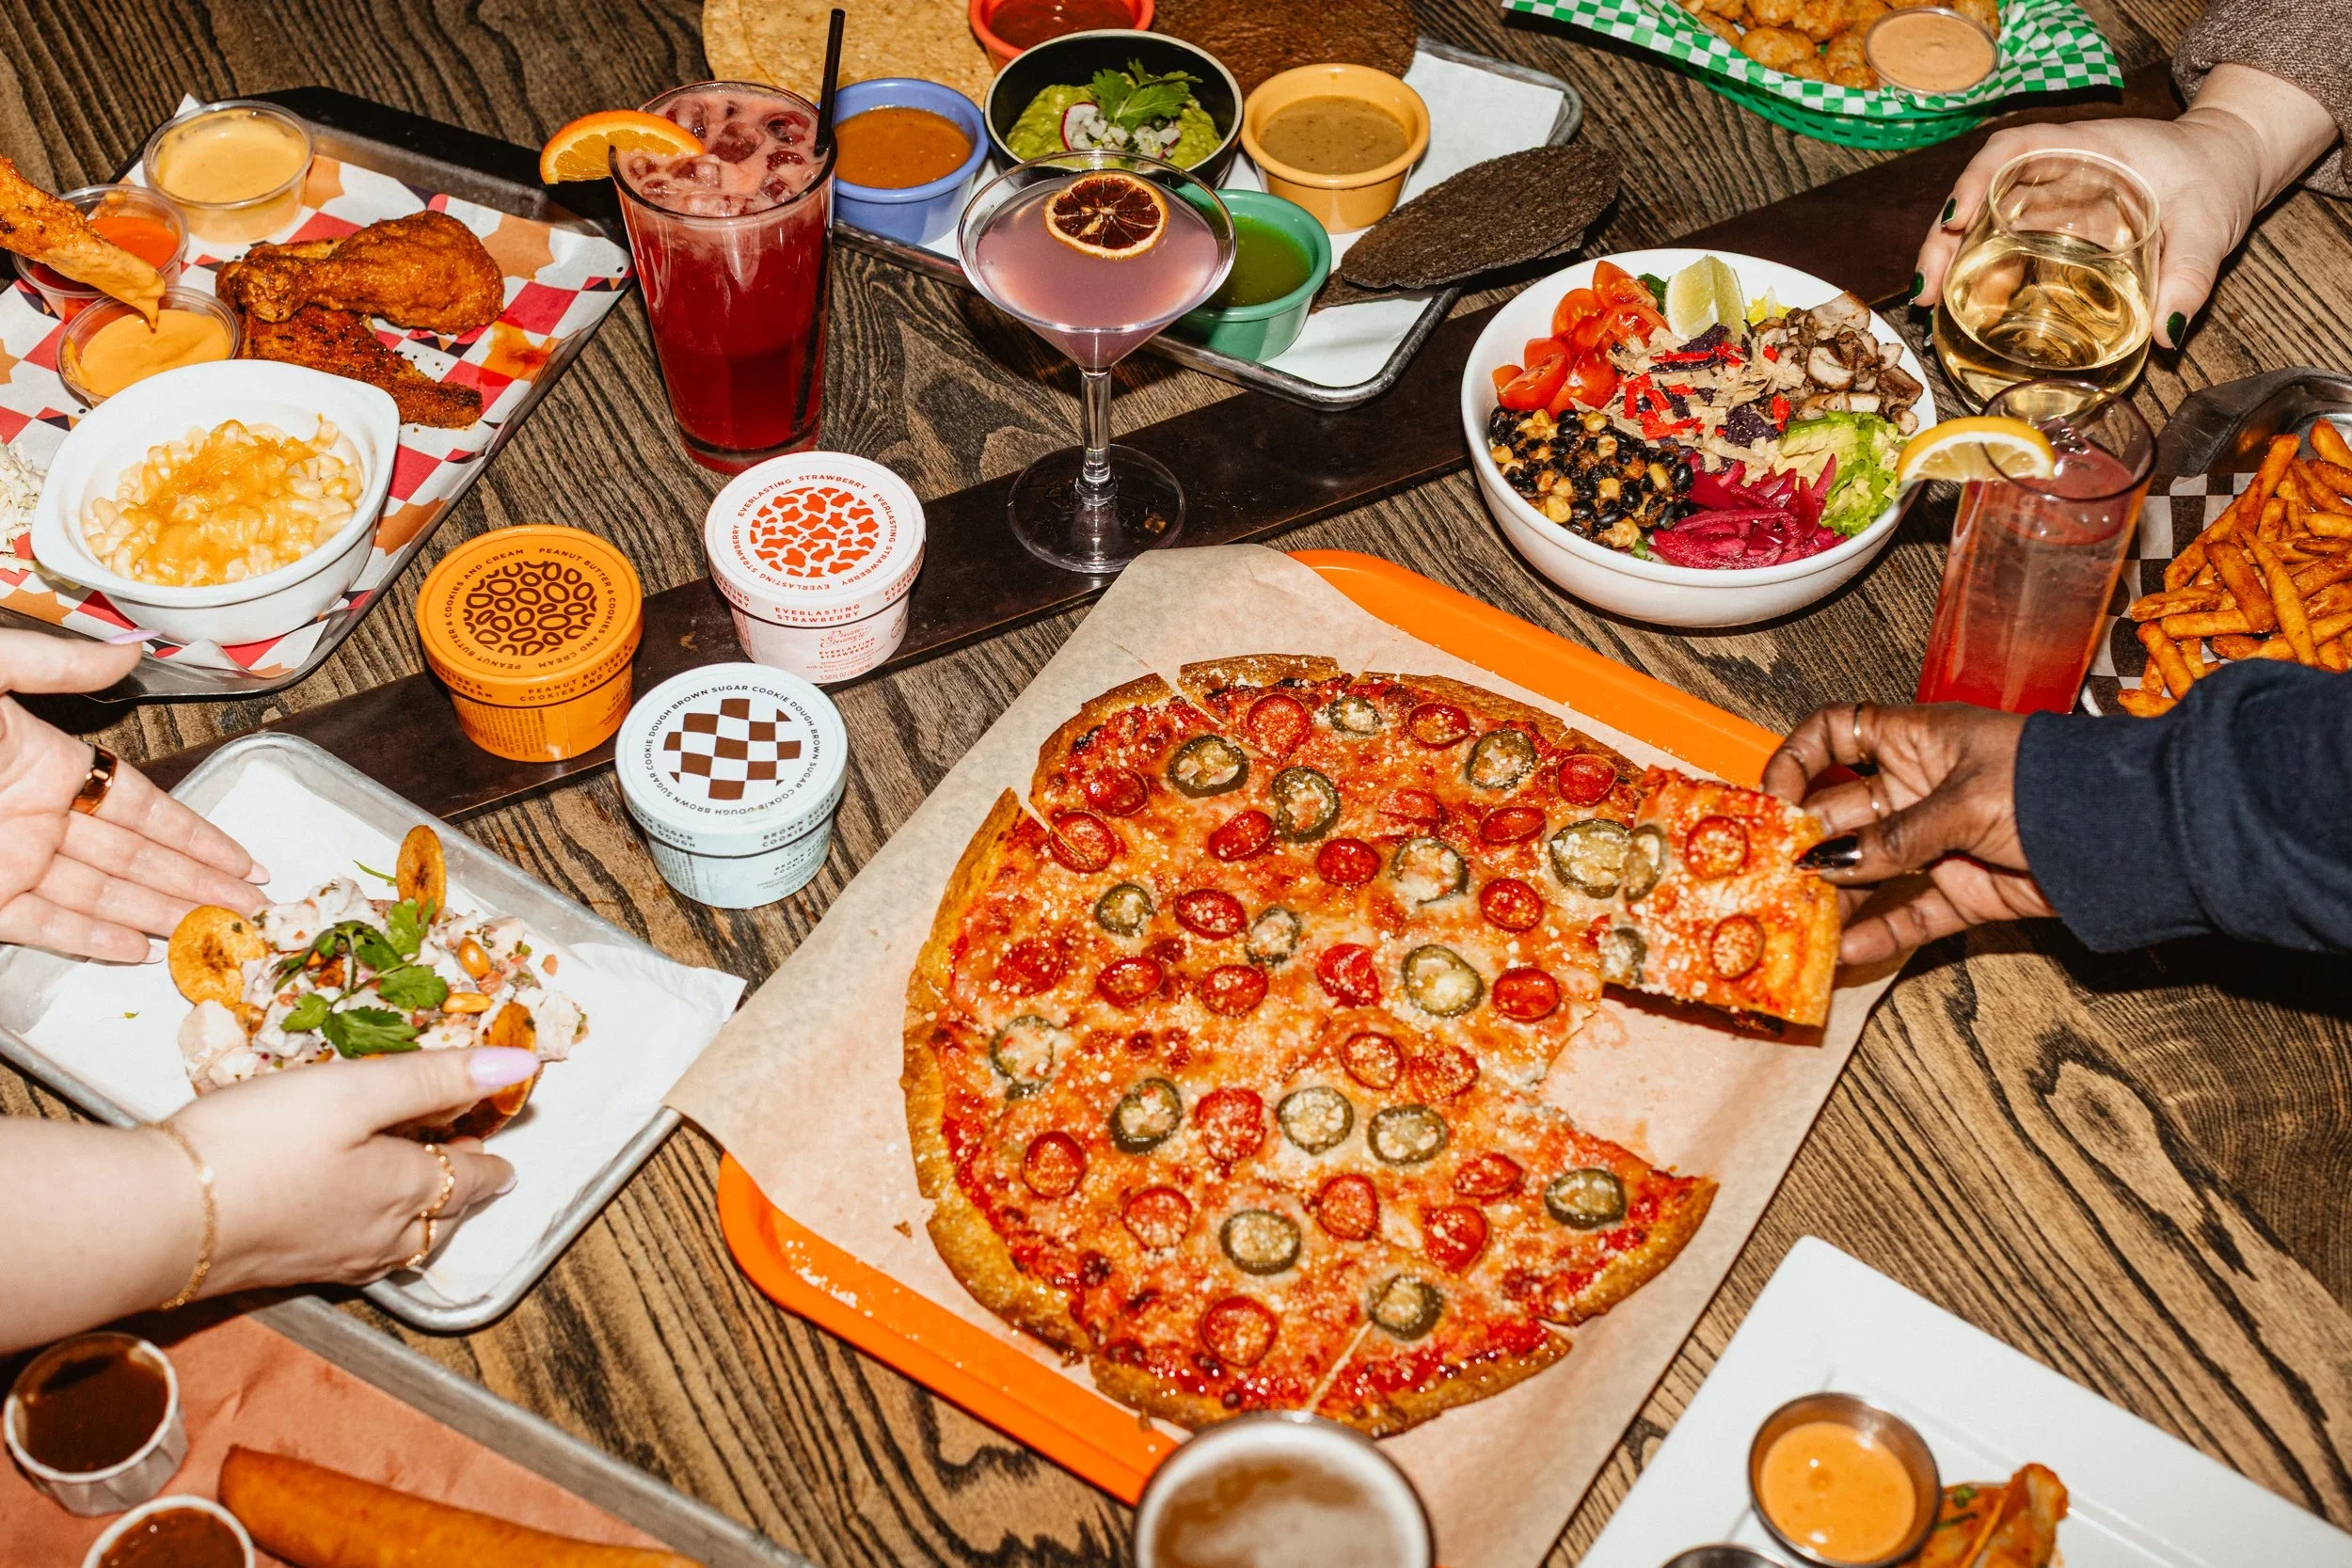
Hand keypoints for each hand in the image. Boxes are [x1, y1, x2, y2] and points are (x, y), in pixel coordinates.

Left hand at [0, 630, 265, 961]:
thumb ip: (52, 665)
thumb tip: (129, 655)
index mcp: (43, 762)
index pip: (140, 806)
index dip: (196, 832)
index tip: (245, 856)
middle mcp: (36, 818)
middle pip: (135, 860)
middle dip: (197, 884)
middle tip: (258, 907)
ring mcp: (8, 862)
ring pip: (101, 898)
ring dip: (161, 918)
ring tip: (218, 933)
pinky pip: (44, 926)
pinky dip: (92, 942)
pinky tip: (140, 952)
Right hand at [168, 1047, 528, 1290]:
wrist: (161, 1219)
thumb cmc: (260, 1144)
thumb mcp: (356, 1090)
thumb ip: (435, 1078)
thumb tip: (520, 1065)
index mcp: (408, 1190)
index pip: (472, 1179)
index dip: (491, 1163)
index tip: (504, 1157)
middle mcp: (381, 1236)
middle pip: (443, 1217)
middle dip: (461, 1190)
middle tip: (468, 1166)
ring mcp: (333, 1260)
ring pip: (402, 1244)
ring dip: (422, 1218)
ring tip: (421, 1194)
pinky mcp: (288, 1272)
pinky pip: (357, 1257)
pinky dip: (377, 1237)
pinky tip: (354, 1225)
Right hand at [1764, 702, 2053, 964]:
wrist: (2131, 835)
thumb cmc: (2050, 784)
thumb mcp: (1963, 800)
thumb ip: (1895, 837)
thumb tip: (1829, 867)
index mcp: (1915, 741)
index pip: (1837, 733)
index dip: (1797, 758)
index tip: (1773, 800)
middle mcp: (1918, 788)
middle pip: (1840, 811)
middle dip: (1805, 842)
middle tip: (1772, 875)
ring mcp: (1938, 842)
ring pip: (1868, 871)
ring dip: (1834, 896)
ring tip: (1799, 921)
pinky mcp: (1964, 892)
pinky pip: (1910, 915)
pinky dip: (1880, 934)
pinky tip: (1847, 951)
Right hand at [1914, 66, 2340, 347]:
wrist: (2227, 166)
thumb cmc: (2216, 178)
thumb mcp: (2208, 225)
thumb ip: (2191, 275)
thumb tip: (2169, 334)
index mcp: (2089, 147)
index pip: (2014, 148)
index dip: (1976, 180)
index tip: (1956, 219)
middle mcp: (2058, 170)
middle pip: (1980, 192)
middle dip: (1942, 238)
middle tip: (1927, 288)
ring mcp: (2052, 200)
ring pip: (1984, 221)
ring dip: (1951, 259)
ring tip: (1932, 303)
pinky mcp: (2056, 228)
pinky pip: (2007, 243)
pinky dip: (1982, 272)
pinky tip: (1969, 305)